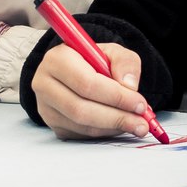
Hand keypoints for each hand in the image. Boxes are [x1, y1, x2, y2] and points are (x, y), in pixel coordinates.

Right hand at [31, 42, 156, 139]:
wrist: (76, 71)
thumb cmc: (93, 61)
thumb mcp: (112, 52)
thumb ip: (125, 62)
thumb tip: (130, 86)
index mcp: (57, 59)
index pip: (87, 83)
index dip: (116, 96)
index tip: (140, 104)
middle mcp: (44, 83)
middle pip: (81, 109)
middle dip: (117, 117)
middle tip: (141, 122)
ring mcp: (46, 107)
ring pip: (82, 125)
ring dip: (113, 128)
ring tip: (136, 125)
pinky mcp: (53, 124)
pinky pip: (81, 134)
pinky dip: (104, 132)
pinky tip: (119, 125)